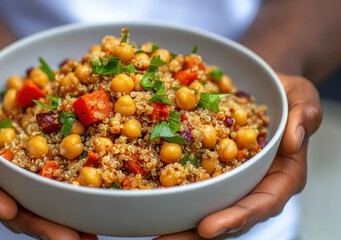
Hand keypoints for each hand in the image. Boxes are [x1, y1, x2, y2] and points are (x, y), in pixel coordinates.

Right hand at [0, 66, 96, 239]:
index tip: (9, 210)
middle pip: (16, 207)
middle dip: (41, 225)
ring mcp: (23, 173)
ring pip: (41, 204)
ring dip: (65, 222)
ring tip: (89, 236)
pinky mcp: (45, 164)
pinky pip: (59, 182)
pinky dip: (76, 197)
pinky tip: (96, 208)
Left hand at [156, 73, 322, 239]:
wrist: (259, 85)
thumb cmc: (284, 94)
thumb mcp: (301, 96)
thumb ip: (304, 116)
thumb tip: (293, 142)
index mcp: (280, 176)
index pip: (262, 203)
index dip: (236, 217)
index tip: (207, 228)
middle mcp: (253, 183)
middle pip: (228, 215)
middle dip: (197, 233)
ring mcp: (229, 176)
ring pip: (206, 205)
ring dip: (178, 221)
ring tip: (149, 232)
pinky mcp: (208, 165)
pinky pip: (190, 180)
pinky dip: (170, 191)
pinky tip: (146, 196)